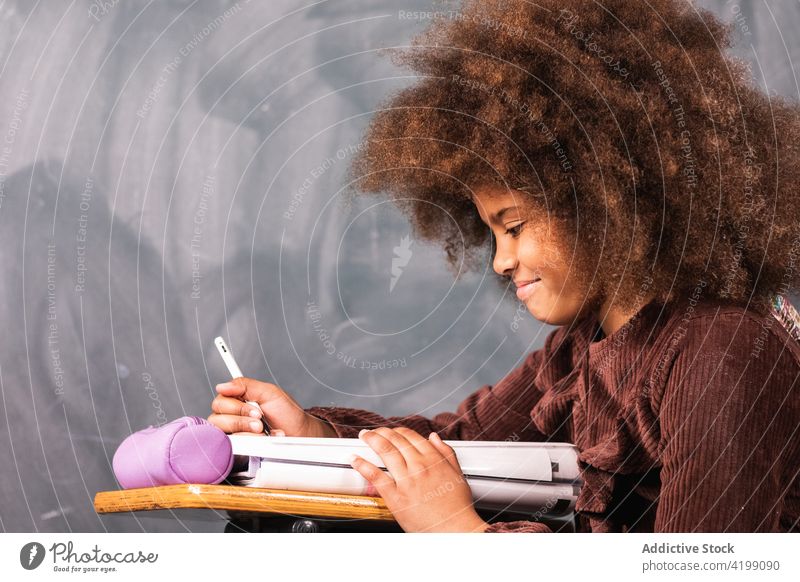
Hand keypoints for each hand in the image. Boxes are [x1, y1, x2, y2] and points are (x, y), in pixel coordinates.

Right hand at [207, 376, 335, 437]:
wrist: (299, 434)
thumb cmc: (287, 414)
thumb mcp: (269, 393)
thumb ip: (246, 385)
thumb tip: (222, 386)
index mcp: (237, 401)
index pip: (220, 400)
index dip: (235, 405)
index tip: (255, 407)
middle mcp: (231, 417)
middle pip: (217, 417)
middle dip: (242, 419)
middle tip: (260, 419)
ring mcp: (233, 434)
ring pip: (222, 432)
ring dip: (245, 430)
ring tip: (262, 430)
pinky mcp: (237, 449)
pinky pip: (230, 446)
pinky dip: (248, 442)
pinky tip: (260, 440)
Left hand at [350, 427, 488, 532]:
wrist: (455, 530)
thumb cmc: (457, 507)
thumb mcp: (457, 474)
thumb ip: (446, 453)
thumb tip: (434, 437)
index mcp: (433, 459)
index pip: (411, 436)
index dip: (398, 431)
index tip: (392, 432)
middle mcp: (419, 466)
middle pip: (395, 440)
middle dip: (382, 432)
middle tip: (374, 431)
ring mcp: (407, 481)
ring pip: (385, 451)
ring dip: (371, 439)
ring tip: (364, 435)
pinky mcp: (396, 497)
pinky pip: (376, 476)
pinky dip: (363, 465)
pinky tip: (355, 459)